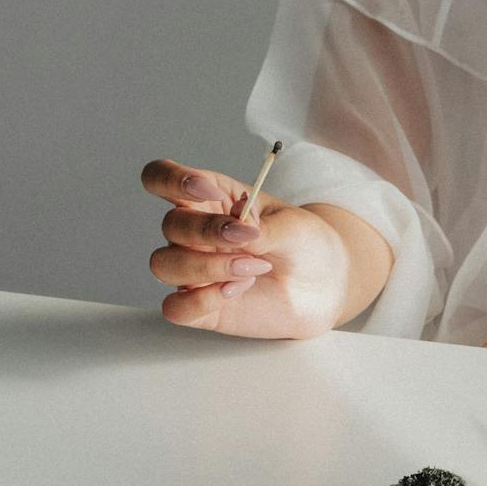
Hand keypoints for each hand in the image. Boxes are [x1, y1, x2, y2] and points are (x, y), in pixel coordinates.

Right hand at [142, 158, 353, 339]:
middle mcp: (194, 234)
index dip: (172, 180)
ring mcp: (194, 271)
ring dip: (206, 267)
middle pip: (170, 224)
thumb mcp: (293, 225)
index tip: (209, 192)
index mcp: (209, 198)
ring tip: (251, 269)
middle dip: (207, 231)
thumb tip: (236, 227)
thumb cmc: (304, 244)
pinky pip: (174, 308)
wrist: (326, 285)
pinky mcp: (201, 307)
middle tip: (251, 240)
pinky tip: (234, 291)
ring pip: (164, 264)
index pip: (160, 177)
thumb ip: (262, 225)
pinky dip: (200, 301)